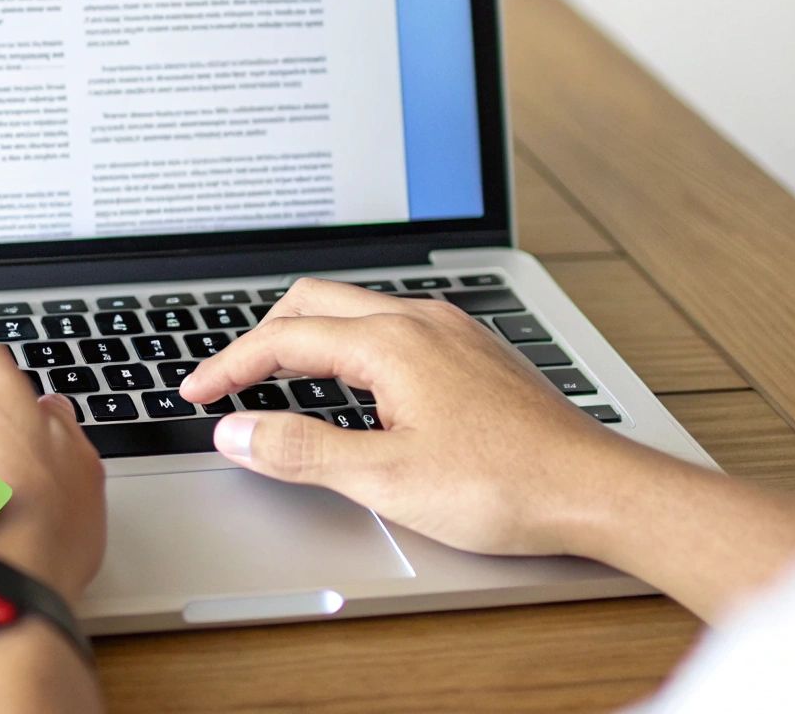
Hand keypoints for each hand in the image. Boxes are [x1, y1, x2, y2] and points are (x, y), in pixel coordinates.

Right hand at [178, 277, 641, 555]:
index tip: (197, 393)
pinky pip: (393, 328)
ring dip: (307, 337)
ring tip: (279, 380)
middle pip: (314, 303)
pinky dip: (350, 346)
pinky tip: (356, 386)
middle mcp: (421, 322)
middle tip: (229, 380)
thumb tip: (237, 432)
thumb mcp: (384, 478)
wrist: (598, 491)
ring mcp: (453, 333)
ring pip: (357, 310)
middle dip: (260, 337)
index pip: (283, 339)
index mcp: (391, 342)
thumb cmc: (506, 485)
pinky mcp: (476, 354)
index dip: (228, 366)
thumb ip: (301, 450)